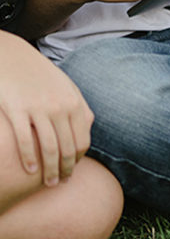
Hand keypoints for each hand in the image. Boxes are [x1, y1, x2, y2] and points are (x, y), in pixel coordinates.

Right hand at [0, 31, 93, 185]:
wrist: (11, 56)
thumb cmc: (38, 72)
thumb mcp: (63, 84)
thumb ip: (77, 103)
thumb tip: (89, 123)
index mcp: (72, 101)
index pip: (82, 140)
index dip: (78, 160)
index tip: (72, 170)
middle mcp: (59, 106)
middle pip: (67, 148)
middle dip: (65, 169)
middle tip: (59, 183)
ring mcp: (38, 108)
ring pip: (48, 148)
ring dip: (49, 170)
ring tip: (48, 183)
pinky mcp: (18, 110)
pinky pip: (25, 141)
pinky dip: (29, 159)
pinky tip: (30, 170)